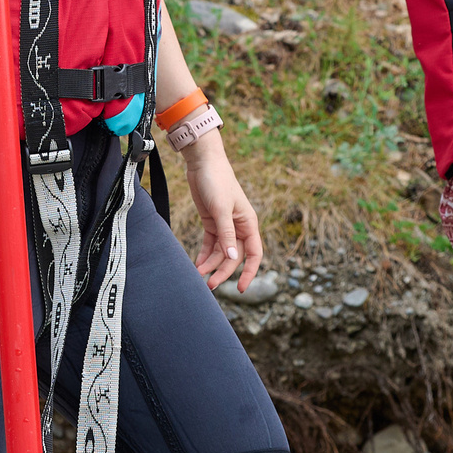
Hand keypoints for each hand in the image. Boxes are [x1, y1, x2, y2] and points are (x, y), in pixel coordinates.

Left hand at [178, 134, 262, 290]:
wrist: (202, 163)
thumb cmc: (217, 182)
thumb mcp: (221, 209)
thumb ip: (227, 235)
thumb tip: (234, 259)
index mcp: (249, 223)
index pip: (254, 254)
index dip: (249, 272)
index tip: (241, 289)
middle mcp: (239, 227)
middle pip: (234, 257)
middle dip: (223, 272)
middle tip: (209, 285)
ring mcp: (224, 226)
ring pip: (221, 253)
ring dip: (211, 265)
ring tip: (198, 276)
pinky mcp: (211, 222)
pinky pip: (211, 245)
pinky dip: (205, 255)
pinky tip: (197, 265)